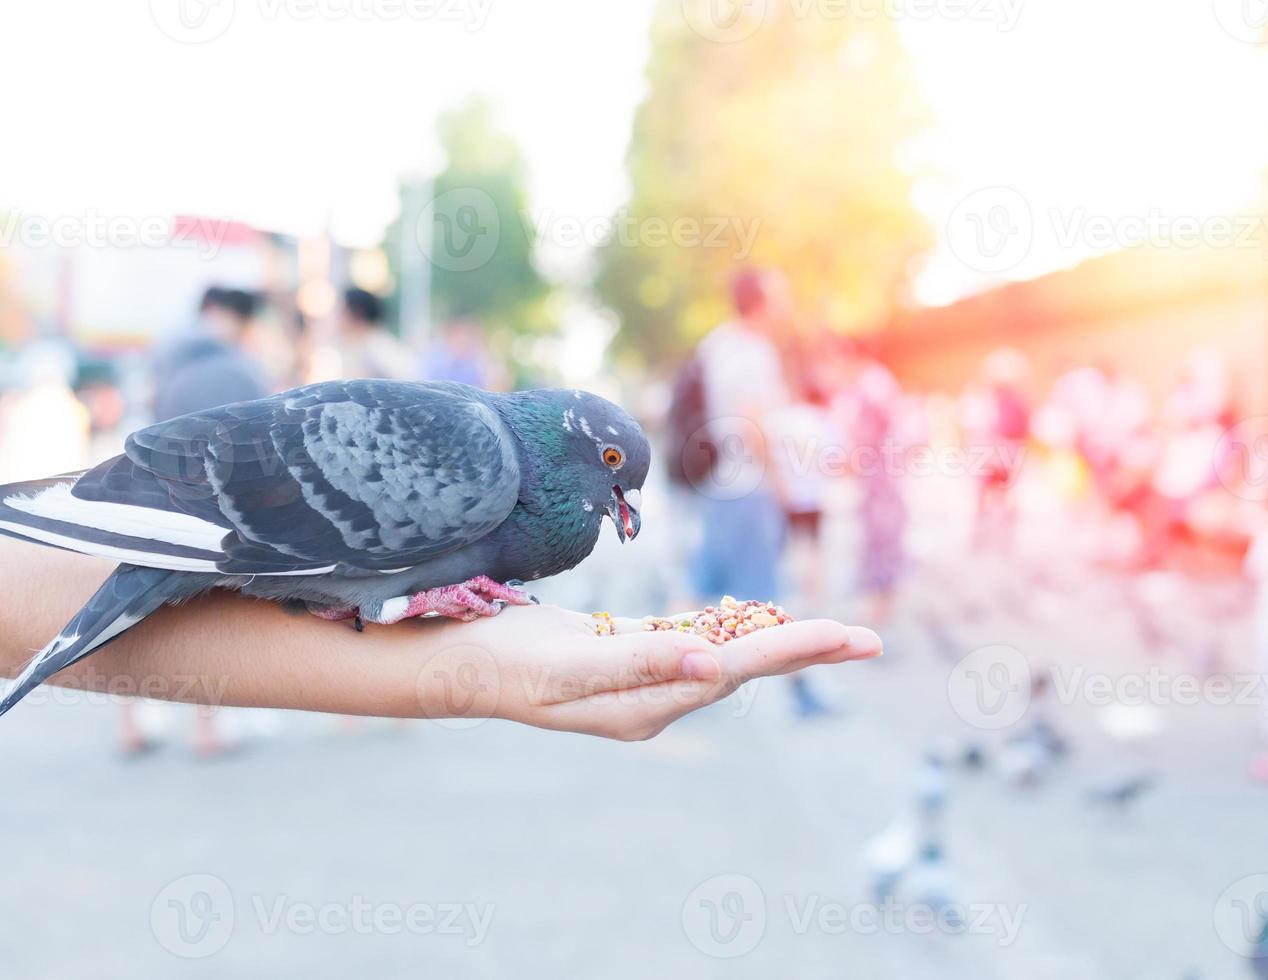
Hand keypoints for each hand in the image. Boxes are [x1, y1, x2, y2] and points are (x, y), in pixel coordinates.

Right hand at [413, 605, 880, 740]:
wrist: (455, 663)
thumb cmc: (505, 665)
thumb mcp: (569, 667)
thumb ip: (640, 664)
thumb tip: (713, 666)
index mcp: (647, 704)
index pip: (737, 669)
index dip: (793, 649)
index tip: (847, 635)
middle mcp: (652, 697)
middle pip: (745, 666)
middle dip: (805, 649)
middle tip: (868, 638)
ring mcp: (638, 678)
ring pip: (722, 654)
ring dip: (774, 639)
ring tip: (828, 634)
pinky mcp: (620, 653)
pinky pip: (687, 641)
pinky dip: (723, 627)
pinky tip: (742, 618)